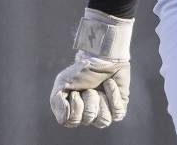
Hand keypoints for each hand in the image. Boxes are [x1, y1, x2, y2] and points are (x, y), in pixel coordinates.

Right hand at [49, 9, 133, 127]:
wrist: (102, 55)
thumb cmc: (81, 69)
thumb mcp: (62, 82)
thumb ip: (57, 103)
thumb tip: (64, 120)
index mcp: (73, 113)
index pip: (71, 122)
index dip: (74, 104)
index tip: (75, 90)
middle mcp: (88, 116)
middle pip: (88, 119)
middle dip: (89, 98)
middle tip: (89, 87)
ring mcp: (104, 112)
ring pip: (103, 120)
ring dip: (100, 99)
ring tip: (99, 87)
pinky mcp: (119, 107)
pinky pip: (118, 113)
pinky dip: (113, 95)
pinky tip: (109, 84)